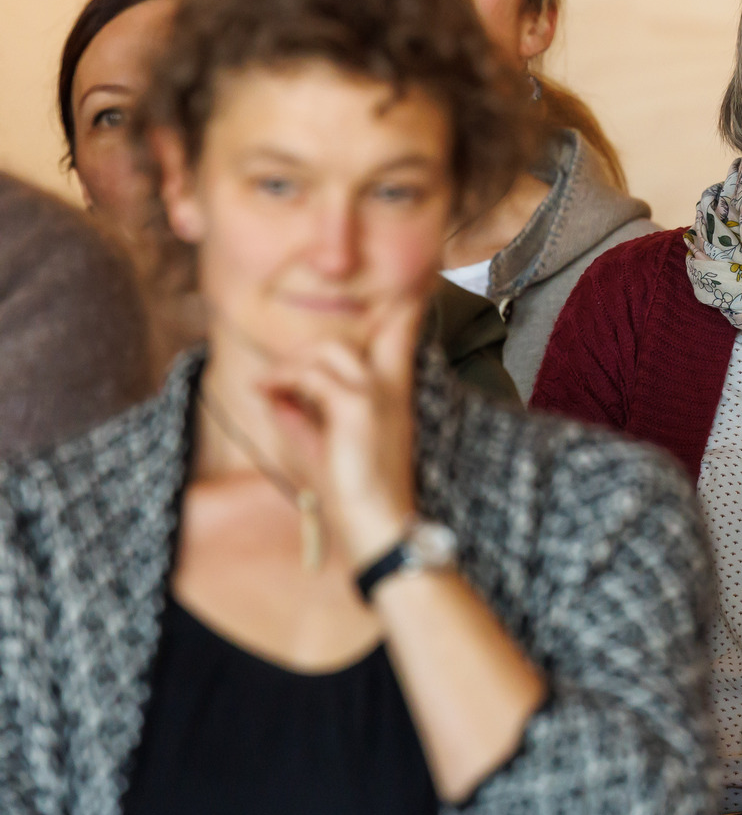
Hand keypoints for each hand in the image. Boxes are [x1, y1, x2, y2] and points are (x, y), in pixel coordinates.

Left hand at [261, 297, 424, 566]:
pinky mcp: (357, 407)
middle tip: (277, 379)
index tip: (400, 287)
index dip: (400, 306)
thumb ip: (301, 412)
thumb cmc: (354, 493)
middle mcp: (390, 387)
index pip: (402, 331)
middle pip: (349, 339)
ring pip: (326, 351)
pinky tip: (266, 392)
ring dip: (291, 366)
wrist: (378, 527)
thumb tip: (272, 388)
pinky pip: (310, 377)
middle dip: (306, 351)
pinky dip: (281, 382)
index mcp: (394, 394)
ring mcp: (375, 394)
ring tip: (272, 387)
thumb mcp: (323, 445)